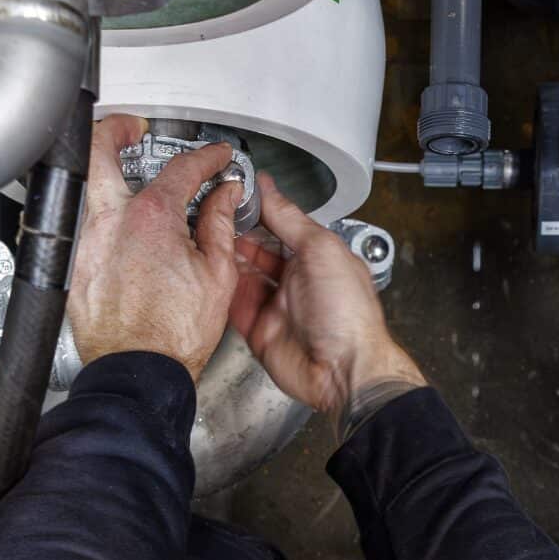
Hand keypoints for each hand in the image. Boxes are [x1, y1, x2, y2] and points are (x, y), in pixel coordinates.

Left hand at [67, 115, 244, 380]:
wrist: (138, 372)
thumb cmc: (174, 335)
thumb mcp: (217, 274)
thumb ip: (220, 224)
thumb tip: (225, 196)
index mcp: (152, 217)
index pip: (181, 168)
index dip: (205, 157)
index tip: (216, 158)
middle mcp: (111, 221)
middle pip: (100, 151)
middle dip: (116, 129)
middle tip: (132, 128)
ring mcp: (88, 242)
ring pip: (87, 189)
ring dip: (106, 175)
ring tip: (127, 178)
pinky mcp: (76, 266)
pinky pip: (85, 227)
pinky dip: (103, 218)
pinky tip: (120, 229)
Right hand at [227, 178, 423, 422]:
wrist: (343, 370)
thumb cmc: (348, 315)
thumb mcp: (321, 250)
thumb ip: (290, 219)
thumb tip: (270, 189)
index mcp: (318, 258)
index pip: (283, 226)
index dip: (260, 210)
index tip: (237, 194)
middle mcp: (298, 281)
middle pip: (260, 251)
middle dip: (239, 234)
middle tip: (216, 217)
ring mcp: (278, 306)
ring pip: (245, 277)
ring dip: (229, 261)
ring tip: (210, 241)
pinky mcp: (261, 331)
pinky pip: (236, 307)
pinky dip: (224, 292)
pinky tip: (214, 276)